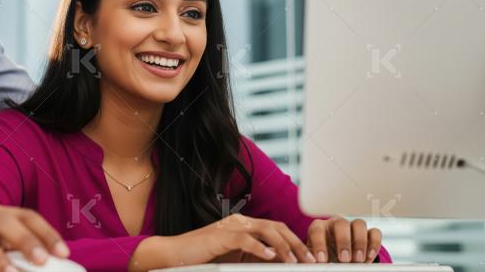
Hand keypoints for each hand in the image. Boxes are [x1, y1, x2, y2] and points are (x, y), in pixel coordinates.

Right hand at [132, 214, 315, 269]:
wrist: (173, 253)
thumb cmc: (202, 257)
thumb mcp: (233, 257)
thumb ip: (253, 257)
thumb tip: (277, 262)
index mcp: (244, 225)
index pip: (277, 229)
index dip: (295, 242)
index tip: (309, 258)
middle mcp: (240, 222)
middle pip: (276, 227)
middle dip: (297, 244)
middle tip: (311, 260)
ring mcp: (230, 227)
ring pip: (265, 231)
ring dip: (284, 247)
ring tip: (295, 261)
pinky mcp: (220, 236)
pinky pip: (245, 239)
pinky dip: (260, 247)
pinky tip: (271, 256)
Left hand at [306, 216, 381, 262]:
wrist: (336, 260)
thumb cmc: (322, 258)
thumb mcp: (315, 259)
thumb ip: (312, 261)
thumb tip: (312, 265)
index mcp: (319, 228)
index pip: (317, 229)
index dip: (319, 244)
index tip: (322, 260)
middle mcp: (335, 223)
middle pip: (341, 223)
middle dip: (343, 242)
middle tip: (344, 259)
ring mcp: (353, 226)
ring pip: (359, 224)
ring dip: (360, 242)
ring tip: (358, 260)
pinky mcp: (368, 233)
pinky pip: (375, 232)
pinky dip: (374, 244)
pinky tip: (369, 258)